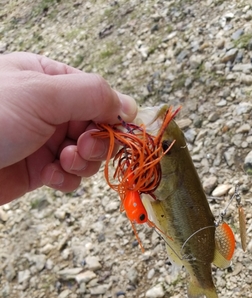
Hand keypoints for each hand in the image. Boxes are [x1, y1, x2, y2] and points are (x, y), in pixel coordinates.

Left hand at [0, 52, 136, 204]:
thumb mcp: (42, 94)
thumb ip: (90, 95)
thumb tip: (129, 105)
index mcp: (49, 80)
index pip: (97, 95)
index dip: (112, 115)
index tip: (119, 132)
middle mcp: (50, 110)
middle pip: (97, 128)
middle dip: (96, 142)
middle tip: (82, 148)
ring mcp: (46, 141)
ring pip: (87, 155)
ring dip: (82, 163)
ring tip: (63, 162)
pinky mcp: (39, 170)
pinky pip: (70, 176)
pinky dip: (66, 179)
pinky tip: (50, 177)